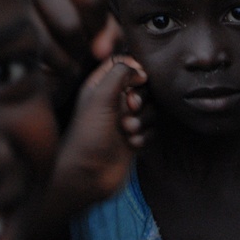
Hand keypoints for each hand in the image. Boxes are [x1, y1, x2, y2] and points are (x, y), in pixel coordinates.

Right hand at [27, 0, 120, 91]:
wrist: (25, 76)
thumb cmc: (70, 52)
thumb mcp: (98, 35)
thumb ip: (108, 33)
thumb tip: (102, 48)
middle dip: (97, 29)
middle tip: (84, 45)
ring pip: (70, 23)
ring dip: (74, 55)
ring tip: (60, 58)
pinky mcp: (7, 8)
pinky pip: (43, 43)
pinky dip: (52, 66)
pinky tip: (40, 65)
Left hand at [49, 55, 147, 215]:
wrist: (88, 176)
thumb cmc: (89, 134)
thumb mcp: (101, 96)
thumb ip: (120, 73)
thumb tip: (140, 70)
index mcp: (101, 85)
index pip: (123, 63)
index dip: (134, 69)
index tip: (139, 79)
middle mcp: (113, 100)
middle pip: (142, 85)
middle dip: (141, 97)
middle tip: (131, 108)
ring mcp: (124, 119)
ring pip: (150, 108)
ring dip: (144, 119)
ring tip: (128, 130)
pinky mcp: (134, 138)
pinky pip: (152, 129)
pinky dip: (145, 135)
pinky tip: (133, 144)